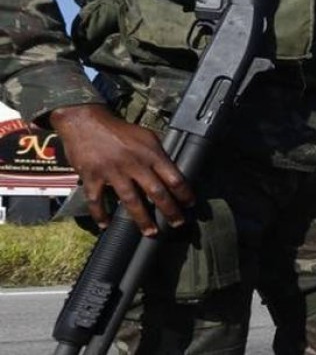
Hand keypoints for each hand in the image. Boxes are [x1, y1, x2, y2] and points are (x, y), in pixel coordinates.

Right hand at [50, 104, 193, 235]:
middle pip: (156, 192)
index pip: (173, 177)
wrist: (86, 122)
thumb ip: (158, 154)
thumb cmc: (119, 130)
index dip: (184, 193)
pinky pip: (97, 200)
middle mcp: (134, 164)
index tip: (190, 205)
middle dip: (169, 211)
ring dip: (142, 219)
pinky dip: (100, 214)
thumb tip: (172, 171)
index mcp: (150, 154)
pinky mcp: (92, 177)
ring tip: (151, 232)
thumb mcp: (146, 136)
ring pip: (131, 200)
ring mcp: (113, 172)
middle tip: (177, 223)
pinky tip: (105, 225)